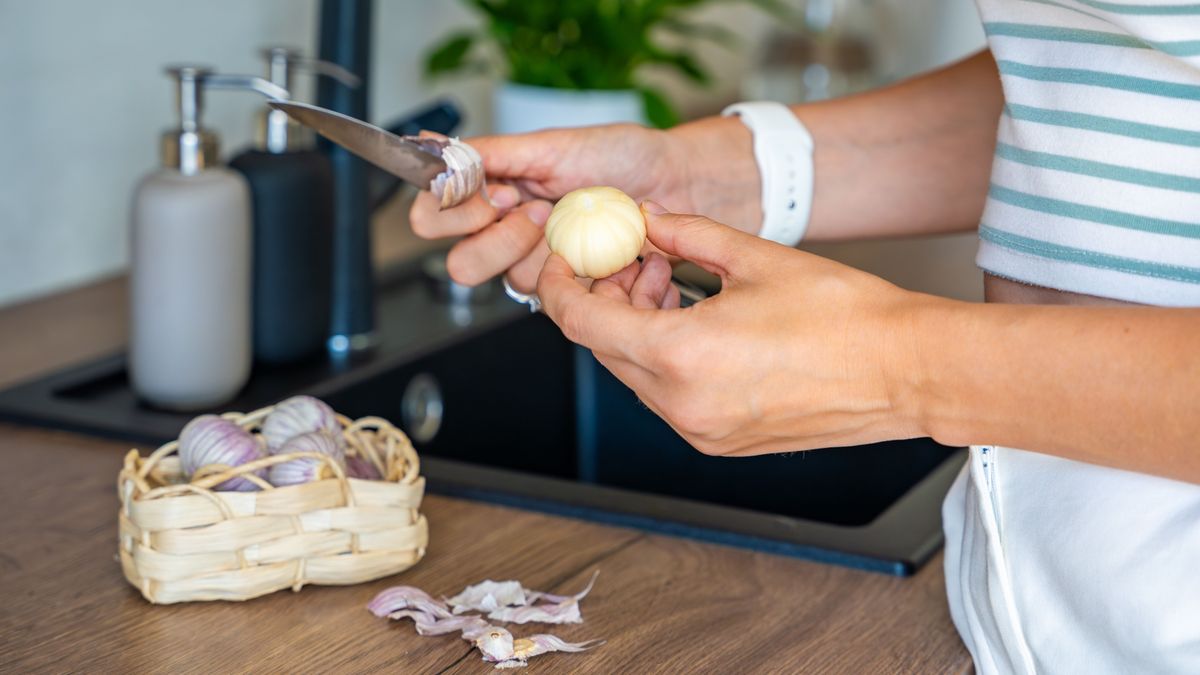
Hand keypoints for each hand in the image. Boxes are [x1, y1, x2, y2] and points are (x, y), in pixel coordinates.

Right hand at [408, 124, 694, 292]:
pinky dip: (585, 270)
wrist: (677, 183)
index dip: (455, 212)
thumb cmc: (621, 158)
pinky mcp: (572, 290)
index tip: (498, 193)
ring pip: (510, 281)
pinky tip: (606, 248)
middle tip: (539, 211)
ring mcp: (538, 264)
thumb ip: (491, 152)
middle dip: (499, 240)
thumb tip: (431, 146)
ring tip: (581, 224)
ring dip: (547, 251)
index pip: (434, 216)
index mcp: (491, 193)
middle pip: (462, 263)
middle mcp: (506, 233)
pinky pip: (558, 297)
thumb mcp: (551, 144)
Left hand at [536, 203, 928, 456]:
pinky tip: (694, 320)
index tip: (561, 259)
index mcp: (681, 357)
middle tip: (630, 257)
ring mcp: (700, 431)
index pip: (581, 323)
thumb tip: (646, 219)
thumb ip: (686, 235)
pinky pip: (668, 395)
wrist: (907, 371)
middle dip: (605, 298)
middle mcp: (681, 406)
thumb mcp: (755, 257)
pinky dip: (664, 356)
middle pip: (604, 348)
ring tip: (673, 282)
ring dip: (636, 326)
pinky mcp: (721, 442)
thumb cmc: (847, 317)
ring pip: (634, 373)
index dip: (559, 286)